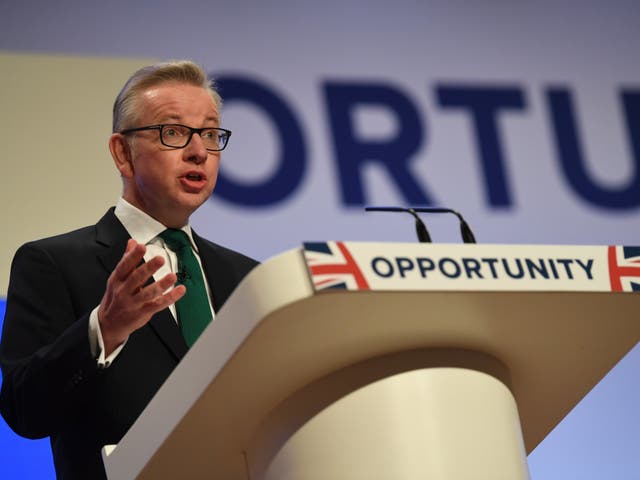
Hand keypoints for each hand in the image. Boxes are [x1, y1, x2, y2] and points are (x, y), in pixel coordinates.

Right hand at [97, 239, 185, 355]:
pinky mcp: (143, 312)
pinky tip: (180, 290)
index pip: (124, 266)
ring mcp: (133, 303)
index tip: (141, 246)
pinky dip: (170, 297)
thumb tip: (132, 242)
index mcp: (117, 280)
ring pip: (148, 293)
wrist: (109, 324)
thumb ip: (127, 260)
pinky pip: (158, 304)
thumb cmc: (115, 297)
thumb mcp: (117, 278)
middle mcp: (123, 291)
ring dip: (161, 284)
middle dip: (148, 268)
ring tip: (172, 276)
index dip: (132, 256)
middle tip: (160, 259)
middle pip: (136, 278)